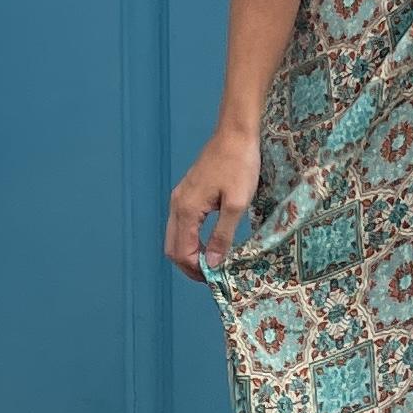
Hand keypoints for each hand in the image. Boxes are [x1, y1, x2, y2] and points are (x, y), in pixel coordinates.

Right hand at [165, 126, 260, 280]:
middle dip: (189, 265)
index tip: (215, 278)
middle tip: (212, 275)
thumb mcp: (237, 204)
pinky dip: (190, 238)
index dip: (196, 270)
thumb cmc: (240, 165)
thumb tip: (212, 263)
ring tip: (213, 261)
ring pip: (175, 235)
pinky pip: (181, 223)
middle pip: (172, 247)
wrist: (236, 133)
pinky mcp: (188, 191)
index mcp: (187, 209)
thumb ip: (222, 235)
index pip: (181, 252)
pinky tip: (209, 240)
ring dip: (189, 252)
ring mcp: (180, 196)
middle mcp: (177, 204)